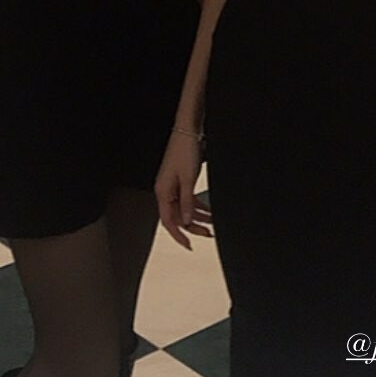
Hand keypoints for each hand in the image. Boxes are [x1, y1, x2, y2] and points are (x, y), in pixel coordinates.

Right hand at [155, 131, 212, 249]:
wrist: (188, 130)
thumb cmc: (185, 151)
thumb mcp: (188, 180)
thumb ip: (187, 202)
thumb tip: (186, 221)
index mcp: (162, 192)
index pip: (168, 221)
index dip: (178, 235)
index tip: (189, 246)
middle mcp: (166, 190)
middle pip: (177, 216)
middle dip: (193, 226)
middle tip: (208, 233)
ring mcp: (173, 185)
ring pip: (184, 208)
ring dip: (198, 216)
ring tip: (213, 222)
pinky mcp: (181, 179)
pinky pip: (188, 198)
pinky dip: (198, 205)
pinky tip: (209, 209)